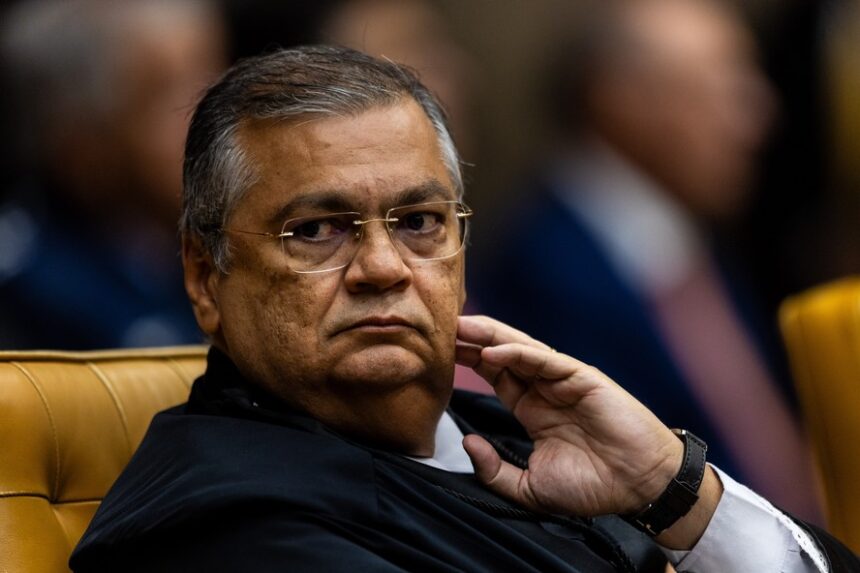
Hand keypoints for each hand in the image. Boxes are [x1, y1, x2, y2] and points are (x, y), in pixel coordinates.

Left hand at [455, 315, 683, 516]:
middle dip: (473, 341)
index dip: (469, 362)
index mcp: (534, 409)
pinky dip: (519, 354)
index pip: (495, 377)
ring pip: (520, 350)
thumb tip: (468, 443)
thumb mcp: (531, 488)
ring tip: (459, 327)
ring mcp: (564, 381)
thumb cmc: (593, 487)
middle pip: (503, 356)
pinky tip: (492, 351)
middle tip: (440, 329)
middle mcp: (546, 389)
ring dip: (489, 337)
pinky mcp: (583, 378)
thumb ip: (495, 471)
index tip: (439, 353)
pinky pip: (546, 361)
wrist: (641, 487)